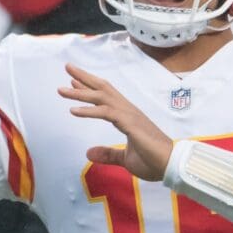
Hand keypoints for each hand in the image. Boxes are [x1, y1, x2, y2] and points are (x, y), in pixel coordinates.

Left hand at [58, 64, 173, 180]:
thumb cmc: (153, 161)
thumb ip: (108, 154)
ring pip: (102, 98)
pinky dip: (89, 111)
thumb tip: (89, 153)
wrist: (171, 165)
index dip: (90, 88)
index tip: (74, 81)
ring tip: (62, 89)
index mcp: (128, 117)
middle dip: (84, 78)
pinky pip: (106, 113)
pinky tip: (73, 110)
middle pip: (103, 89)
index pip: (106, 97)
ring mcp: (130, 116)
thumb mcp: (125, 159)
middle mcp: (128, 111)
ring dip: (81, 93)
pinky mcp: (130, 124)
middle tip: (67, 66)